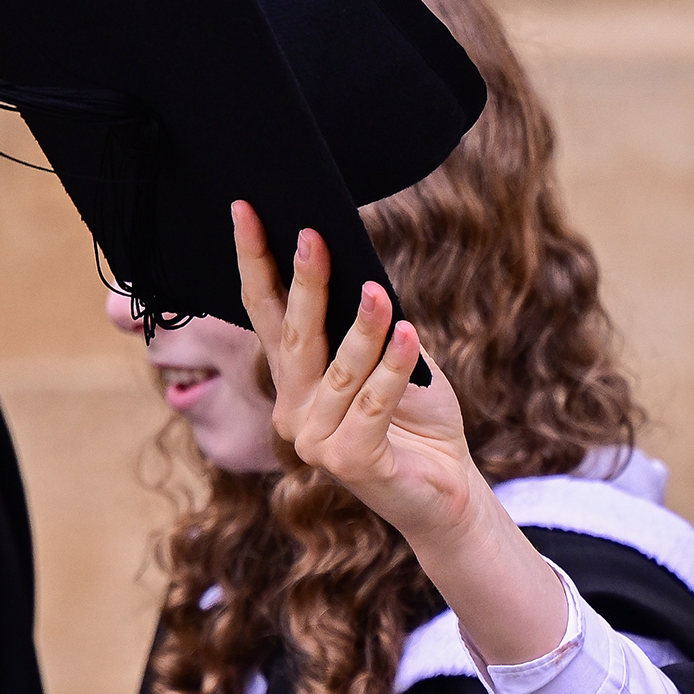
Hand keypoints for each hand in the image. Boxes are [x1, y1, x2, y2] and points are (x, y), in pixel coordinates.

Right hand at [231, 201, 484, 543]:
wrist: (447, 484)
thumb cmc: (416, 413)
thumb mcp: (390, 356)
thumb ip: (368, 324)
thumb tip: (363, 271)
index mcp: (293, 380)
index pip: (265, 313)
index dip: (255, 261)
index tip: (246, 210)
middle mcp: (293, 410)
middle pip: (294, 338)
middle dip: (303, 284)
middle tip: (311, 237)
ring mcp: (316, 441)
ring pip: (339, 371)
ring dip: (362, 328)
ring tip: (379, 291)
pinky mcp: (351, 462)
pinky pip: (374, 405)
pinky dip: (394, 369)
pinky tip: (410, 336)